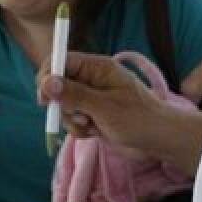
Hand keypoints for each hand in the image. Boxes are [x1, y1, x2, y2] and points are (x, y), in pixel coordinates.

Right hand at [39, 52, 166, 154]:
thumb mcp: (104, 107)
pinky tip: (96, 133)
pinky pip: (73, 120)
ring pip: (64, 106)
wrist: (159, 141)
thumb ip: (74, 94)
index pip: (62, 61)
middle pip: (58, 85)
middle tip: (77, 117)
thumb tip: (46, 82)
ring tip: (92, 126)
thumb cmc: (138, 118)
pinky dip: (80, 130)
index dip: (47, 76)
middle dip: (62, 104)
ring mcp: (91, 98)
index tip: (43, 97)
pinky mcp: (92, 115)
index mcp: (97, 67)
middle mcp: (92, 79)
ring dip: (72, 120)